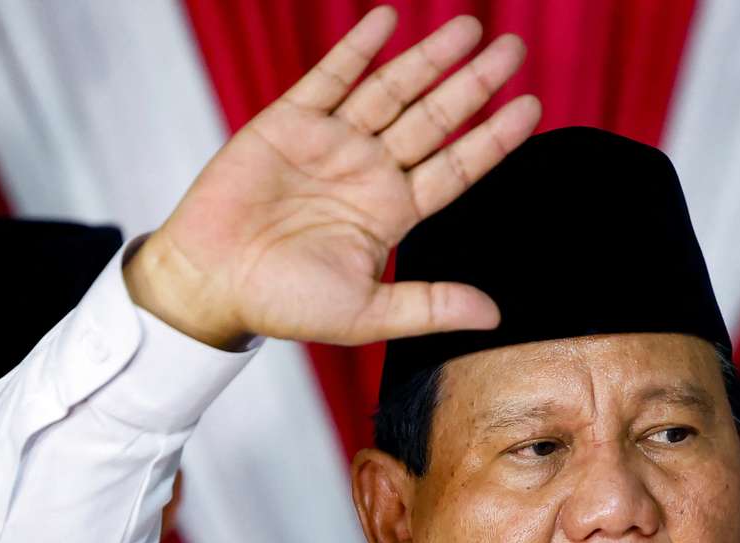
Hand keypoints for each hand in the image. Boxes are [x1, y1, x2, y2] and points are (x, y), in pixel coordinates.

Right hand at [125, 7, 540, 348]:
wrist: (208, 285)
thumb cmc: (284, 304)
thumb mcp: (366, 313)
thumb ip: (430, 305)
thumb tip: (494, 316)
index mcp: (393, 211)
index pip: (457, 167)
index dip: (493, 138)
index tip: (531, 107)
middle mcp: (370, 170)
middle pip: (434, 118)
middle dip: (473, 83)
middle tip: (514, 49)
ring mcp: (331, 143)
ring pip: (391, 91)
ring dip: (427, 59)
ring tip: (468, 27)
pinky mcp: (288, 123)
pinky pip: (330, 77)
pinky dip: (358, 49)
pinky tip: (387, 21)